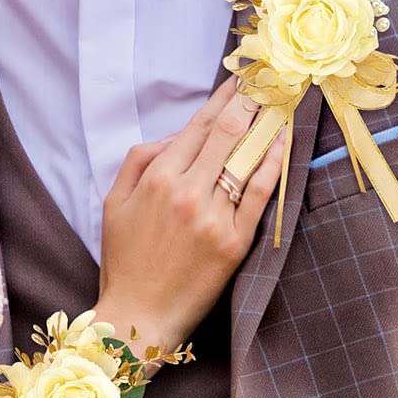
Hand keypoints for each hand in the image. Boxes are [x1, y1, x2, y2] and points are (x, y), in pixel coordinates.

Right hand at [95, 79, 283, 354]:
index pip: (198, 126)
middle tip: (269, 80)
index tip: (240, 80)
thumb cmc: (125, 260)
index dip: (223, 98)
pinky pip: (260, 194)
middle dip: (250, 101)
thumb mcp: (113, 202)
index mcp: (156, 178)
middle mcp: (185, 191)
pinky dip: (274, 164)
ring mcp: (212, 216)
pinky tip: (284, 143)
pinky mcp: (233, 242)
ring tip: (282, 102)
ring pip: (245, 157)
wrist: (137, 317)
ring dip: (266, 125)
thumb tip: (176, 135)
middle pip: (226, 133)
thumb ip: (140, 160)